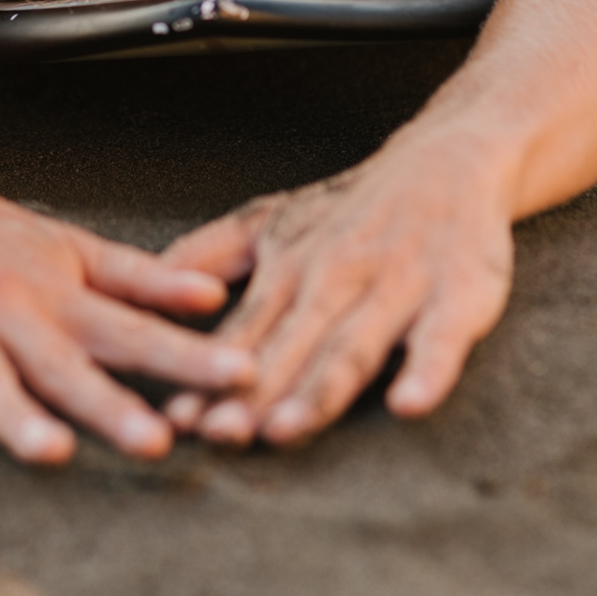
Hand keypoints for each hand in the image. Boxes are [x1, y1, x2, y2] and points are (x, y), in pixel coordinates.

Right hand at [0, 154, 254, 464]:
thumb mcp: (72, 250)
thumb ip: (140, 280)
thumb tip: (216, 297)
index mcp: (56, 292)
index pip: (130, 329)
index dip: (186, 355)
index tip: (242, 377)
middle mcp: (5, 303)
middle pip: (61, 361)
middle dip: (108, 402)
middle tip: (158, 440)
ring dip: (16, 412)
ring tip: (52, 451)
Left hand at [160, 131, 513, 445]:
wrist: (447, 160)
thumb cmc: (353, 208)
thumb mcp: (273, 222)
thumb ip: (210, 254)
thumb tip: (141, 285)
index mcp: (290, 267)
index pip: (244, 331)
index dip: (210, 374)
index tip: (177, 417)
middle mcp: (336, 276)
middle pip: (291, 345)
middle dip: (253, 392)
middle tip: (218, 435)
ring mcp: (397, 286)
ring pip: (353, 345)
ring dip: (319, 389)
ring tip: (287, 427)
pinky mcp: (455, 295)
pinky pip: (442, 338)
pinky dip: (427, 370)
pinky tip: (409, 402)